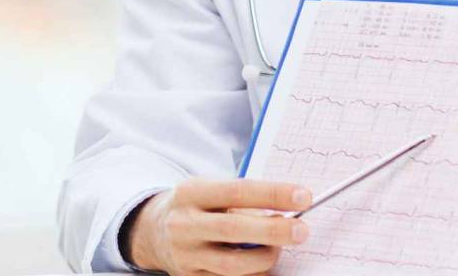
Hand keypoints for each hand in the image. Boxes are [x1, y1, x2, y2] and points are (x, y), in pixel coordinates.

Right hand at [129, 179, 312, 275]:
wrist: (153, 232)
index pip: (237, 191)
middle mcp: (184, 224)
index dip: (273, 194)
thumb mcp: (209, 191)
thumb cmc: (196, 207)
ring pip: (233, 264)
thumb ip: (242, 200)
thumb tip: (288, 210)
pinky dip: (253, 273)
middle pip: (234, 229)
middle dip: (274, 230)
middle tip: (302, 231)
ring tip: (279, 247)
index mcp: (191, 193)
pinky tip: (262, 262)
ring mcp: (185, 255)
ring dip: (265, 256)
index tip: (304, 196)